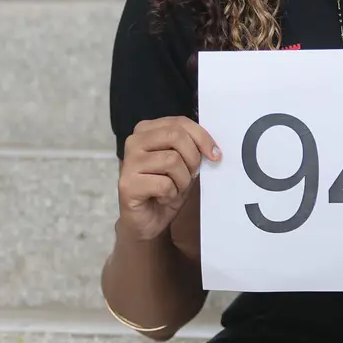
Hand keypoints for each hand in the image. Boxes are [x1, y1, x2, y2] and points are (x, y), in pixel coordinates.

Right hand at [118, 117, 220, 241]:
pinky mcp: (127, 184)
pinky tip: (163, 198)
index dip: (202, 137)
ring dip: (182, 180)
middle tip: (191, 175)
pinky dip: (171, 194)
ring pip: (172, 160)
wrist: (147, 220)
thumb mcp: (184, 164)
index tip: (216, 155)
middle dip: (192, 158)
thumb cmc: (165, 189)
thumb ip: (192, 148)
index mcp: (147, 130)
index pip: (180, 122)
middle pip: (175, 135)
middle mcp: (134, 141)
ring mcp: (129, 162)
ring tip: (175, 189)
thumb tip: (212, 148)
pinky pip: (164, 184)